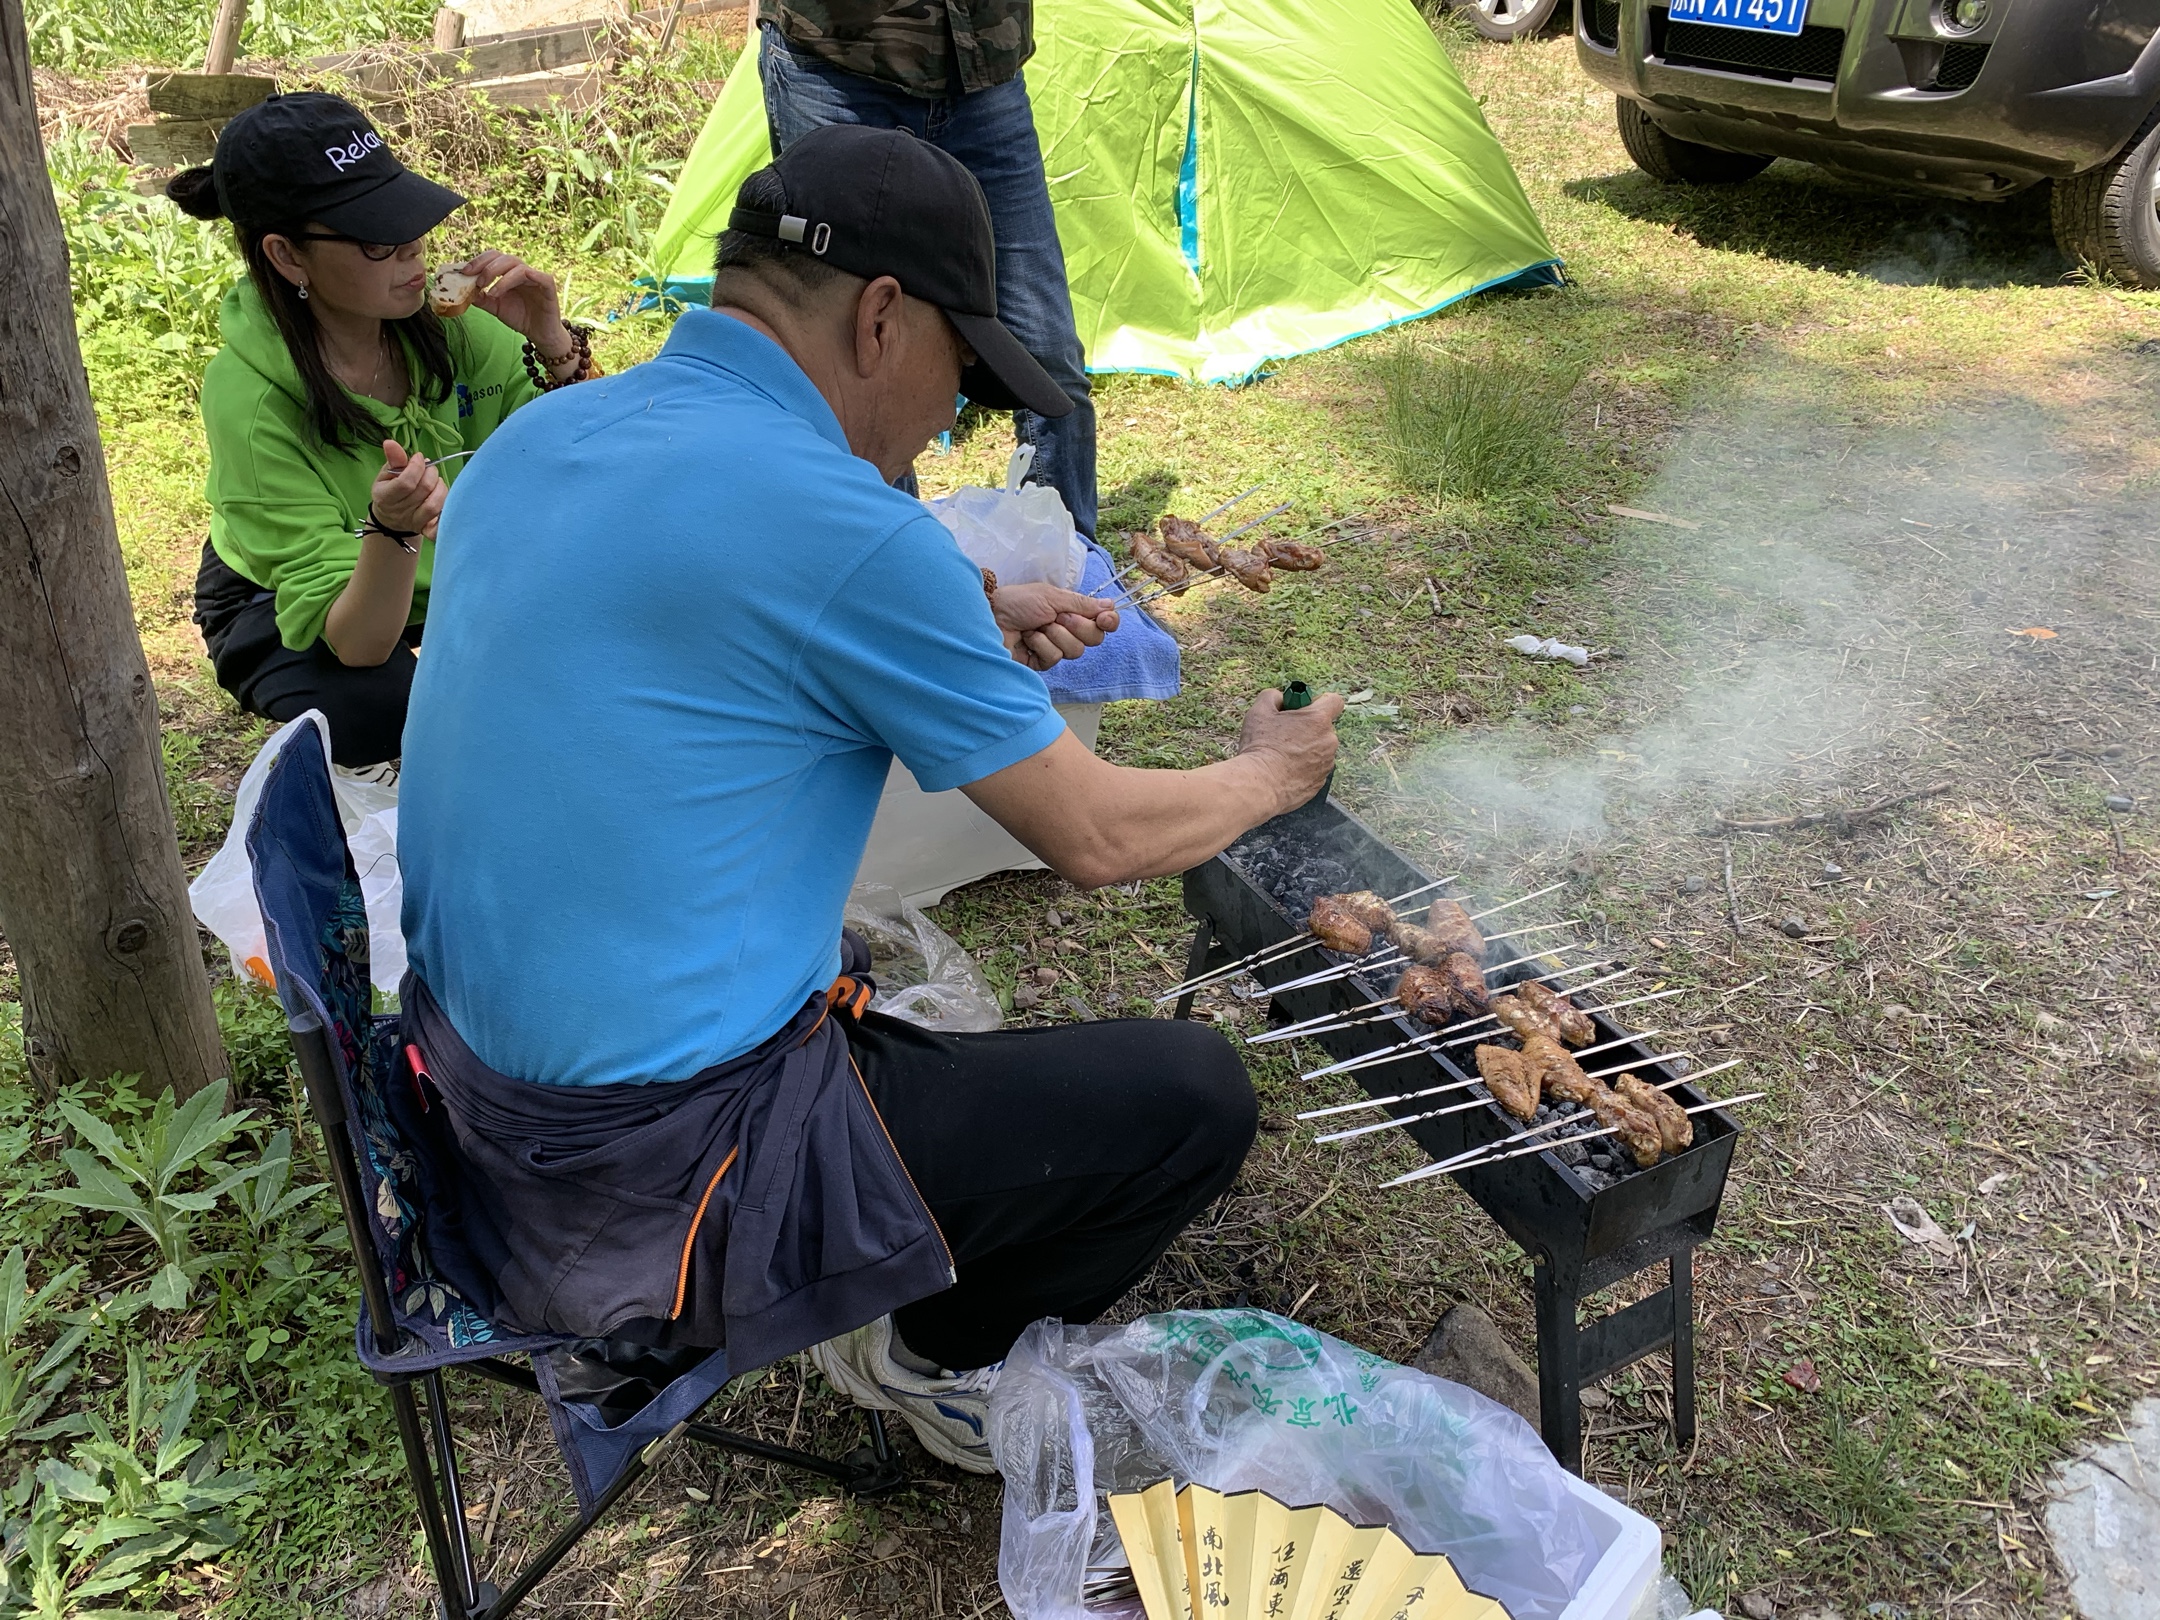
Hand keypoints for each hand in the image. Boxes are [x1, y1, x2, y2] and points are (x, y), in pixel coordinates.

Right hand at [371, 440, 446, 540]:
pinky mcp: (426, 530)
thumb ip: (393, 460)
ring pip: (434, 504)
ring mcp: (414, 522)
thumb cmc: (389, 491)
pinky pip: (439, 525)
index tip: (419, 457)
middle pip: (424, 490)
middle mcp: (399, 512)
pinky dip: (446, 512)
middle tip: (429, 468)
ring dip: (440, 487)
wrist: (391, 518)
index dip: (416, 467)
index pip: (406, 482)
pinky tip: (445, 501)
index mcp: (385, 497)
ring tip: (436, 481)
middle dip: (431, 473)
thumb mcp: (386, 474)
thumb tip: (390, 442)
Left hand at [458, 251, 569, 359]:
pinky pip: (537, 275)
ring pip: (517, 265)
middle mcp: (522, 272)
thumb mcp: (495, 308)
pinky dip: (520, 278)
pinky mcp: (548, 286)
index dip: (478, 261)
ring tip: (491, 292)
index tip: (464, 272)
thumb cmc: (521, 318)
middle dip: (487, 266)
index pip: (493, 258)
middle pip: (504, 257)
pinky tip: (506, 289)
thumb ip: (481, 298)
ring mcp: (535, 277)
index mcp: (509, 273)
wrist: (540, 335)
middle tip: (477, 281)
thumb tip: (463, 290)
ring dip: (500, 276)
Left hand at [991, 582, 1119, 670]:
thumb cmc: (1017, 601)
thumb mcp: (1052, 596)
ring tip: (1036, 626)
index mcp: (1071, 612)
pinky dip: (1041, 645)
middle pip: (1094, 639)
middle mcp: (1066, 631)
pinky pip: (1054, 658)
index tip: (1105, 618)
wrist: (989, 615)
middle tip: (1057, 617)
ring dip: (1056, 635)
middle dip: (1077, 627)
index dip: (1108, 622)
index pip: (1101, 622)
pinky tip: (1027, 639)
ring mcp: (1054, 647)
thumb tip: (1110, 605)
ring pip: (1075, 650)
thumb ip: (1082, 603)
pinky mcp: (1040, 663)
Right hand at [1235, 688, 1344, 813]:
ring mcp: (1327, 764)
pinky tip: (1284, 771)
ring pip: (1319, 749)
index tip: (1301, 709)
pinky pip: (1314, 769)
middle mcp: (1329, 741)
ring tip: (1281, 756)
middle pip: (1323, 727)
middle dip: (1306, 728)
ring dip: (1305, 749)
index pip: (1334, 701)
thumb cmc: (1260, 747)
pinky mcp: (1320, 782)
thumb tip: (1280, 698)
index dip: (1317, 702)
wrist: (1260, 785)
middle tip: (1283, 735)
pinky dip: (1303, 768)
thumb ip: (1272, 696)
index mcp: (1318, 720)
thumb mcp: (1259, 711)